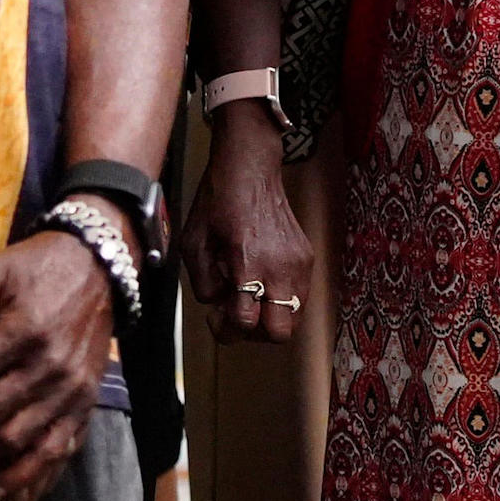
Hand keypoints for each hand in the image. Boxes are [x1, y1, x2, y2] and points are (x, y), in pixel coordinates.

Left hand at [181, 117, 316, 343]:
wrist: (251, 168)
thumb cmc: (219, 200)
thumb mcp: (193, 243)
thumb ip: (202, 282)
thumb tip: (218, 304)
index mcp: (249, 261)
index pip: (246, 322)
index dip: (226, 329)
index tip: (216, 316)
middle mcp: (280, 266)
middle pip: (279, 331)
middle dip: (254, 332)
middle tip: (236, 314)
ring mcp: (299, 262)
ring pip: (293, 318)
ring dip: (268, 317)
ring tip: (248, 296)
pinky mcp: (306, 257)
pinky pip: (298, 296)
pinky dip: (278, 299)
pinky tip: (260, 280)